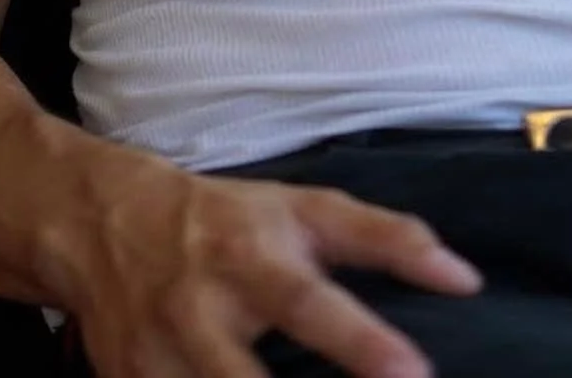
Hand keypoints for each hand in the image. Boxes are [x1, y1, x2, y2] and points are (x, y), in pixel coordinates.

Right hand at [64, 161, 482, 377]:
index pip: (311, 302)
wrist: (103, 222)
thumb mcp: (305, 210)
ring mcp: (158, 361)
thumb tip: (467, 280)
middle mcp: (201, 311)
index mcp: (251, 256)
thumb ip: (386, 240)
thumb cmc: (228, 218)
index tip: (415, 375)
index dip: (361, 343)